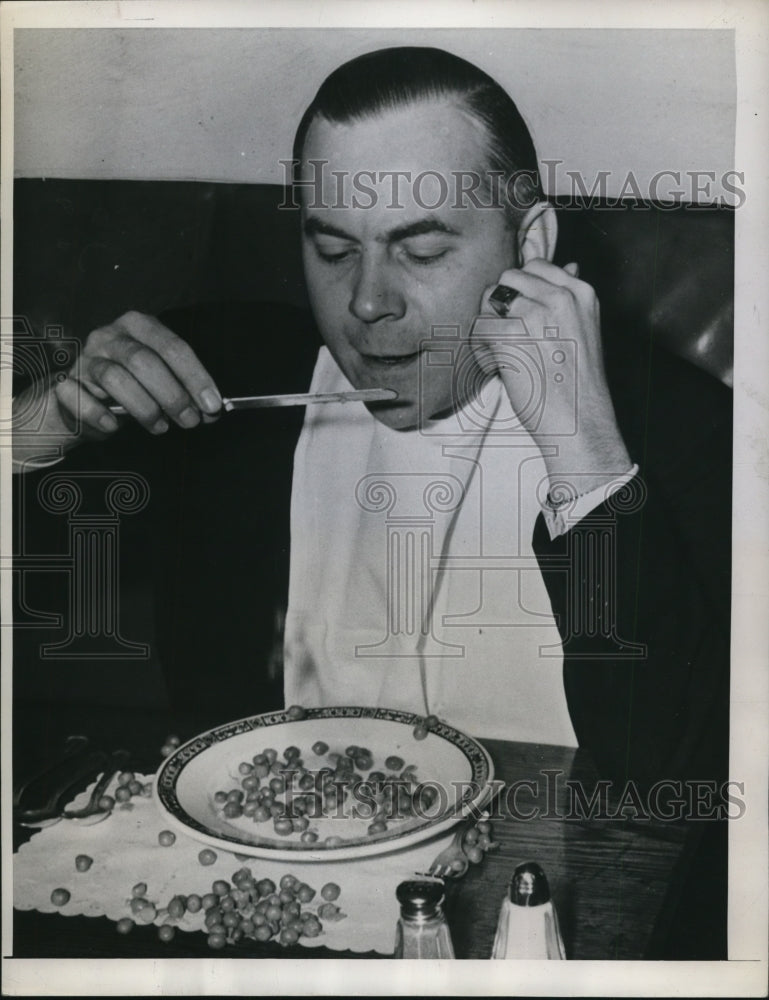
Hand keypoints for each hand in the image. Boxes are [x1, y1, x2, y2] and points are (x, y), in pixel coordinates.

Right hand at [14, 312, 221, 461]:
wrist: (81, 399)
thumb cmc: (130, 386)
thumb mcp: (159, 380)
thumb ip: (183, 389)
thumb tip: (211, 409)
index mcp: (139, 326)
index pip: (172, 346)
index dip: (195, 377)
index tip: (212, 405)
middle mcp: (109, 336)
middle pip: (143, 360)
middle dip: (172, 395)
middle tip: (190, 420)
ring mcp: (85, 358)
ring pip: (114, 378)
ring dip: (144, 407)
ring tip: (161, 427)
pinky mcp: (65, 383)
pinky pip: (79, 397)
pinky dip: (99, 414)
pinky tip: (114, 426)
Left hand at [474, 260, 630, 487]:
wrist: (580, 423)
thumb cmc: (578, 384)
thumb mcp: (585, 329)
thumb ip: (570, 296)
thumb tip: (569, 264)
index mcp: (581, 292)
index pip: (535, 266)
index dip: (519, 293)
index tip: (522, 321)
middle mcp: (560, 297)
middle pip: (506, 281)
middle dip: (500, 308)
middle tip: (508, 340)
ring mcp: (536, 315)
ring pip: (488, 303)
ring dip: (488, 330)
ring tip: (502, 357)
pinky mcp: (511, 337)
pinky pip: (478, 328)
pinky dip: (481, 352)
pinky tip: (497, 369)